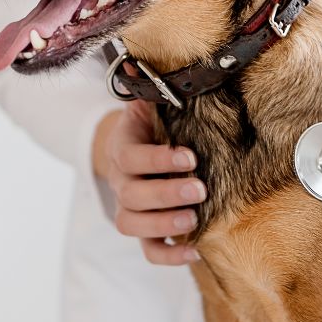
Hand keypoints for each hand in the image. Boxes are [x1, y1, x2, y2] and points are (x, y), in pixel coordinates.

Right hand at [94, 101, 205, 264]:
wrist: (137, 146)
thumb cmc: (156, 125)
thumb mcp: (155, 106)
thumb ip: (159, 93)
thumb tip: (162, 64)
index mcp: (124, 148)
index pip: (131, 157)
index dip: (157, 160)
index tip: (189, 157)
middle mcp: (121, 181)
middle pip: (130, 196)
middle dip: (166, 193)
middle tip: (199, 188)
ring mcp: (130, 208)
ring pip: (132, 225)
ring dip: (163, 224)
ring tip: (193, 219)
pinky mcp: (144, 231)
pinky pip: (148, 251)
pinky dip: (169, 256)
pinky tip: (194, 251)